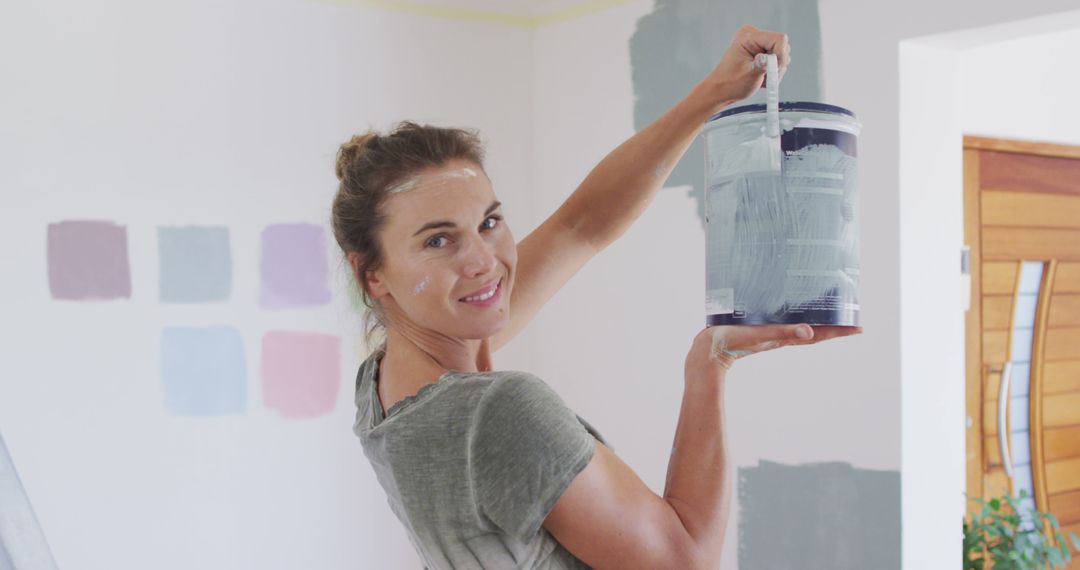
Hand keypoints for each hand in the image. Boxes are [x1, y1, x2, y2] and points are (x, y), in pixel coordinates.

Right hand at [685, 324, 862, 378]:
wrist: (705, 354)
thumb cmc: (730, 343)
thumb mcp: (758, 335)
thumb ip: (782, 333)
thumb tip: (810, 332)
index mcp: (784, 337)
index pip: (818, 334)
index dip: (839, 331)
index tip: (860, 327)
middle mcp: (780, 336)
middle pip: (814, 331)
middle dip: (833, 325)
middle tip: (851, 317)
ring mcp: (769, 334)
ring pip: (799, 326)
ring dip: (815, 320)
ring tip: (827, 311)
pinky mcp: (756, 329)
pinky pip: (782, 322)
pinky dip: (792, 316)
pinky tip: (790, 309)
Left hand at [702, 25, 790, 105]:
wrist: (721, 90)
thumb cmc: (731, 84)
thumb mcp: (749, 76)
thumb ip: (762, 65)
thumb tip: (771, 59)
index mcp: (748, 37)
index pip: (779, 39)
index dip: (780, 56)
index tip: (772, 71)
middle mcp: (753, 34)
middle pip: (782, 46)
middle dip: (777, 65)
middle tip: (765, 77)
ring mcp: (757, 41)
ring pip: (781, 53)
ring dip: (775, 69)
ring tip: (760, 78)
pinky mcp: (761, 49)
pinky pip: (777, 57)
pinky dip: (772, 69)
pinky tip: (761, 76)